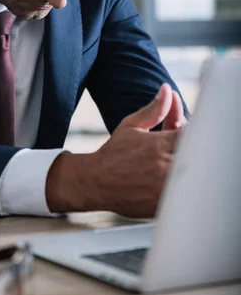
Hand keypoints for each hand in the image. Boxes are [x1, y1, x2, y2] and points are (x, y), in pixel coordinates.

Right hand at [46, 83, 184, 217]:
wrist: (96, 181)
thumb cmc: (114, 153)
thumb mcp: (132, 125)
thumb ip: (154, 109)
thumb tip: (166, 90)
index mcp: (160, 144)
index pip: (193, 135)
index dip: (195, 133)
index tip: (188, 134)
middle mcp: (164, 165)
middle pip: (197, 156)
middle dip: (194, 150)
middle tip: (182, 151)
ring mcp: (164, 186)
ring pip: (192, 176)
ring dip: (190, 169)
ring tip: (176, 166)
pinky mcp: (161, 204)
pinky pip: (182, 195)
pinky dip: (182, 188)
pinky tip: (172, 181)